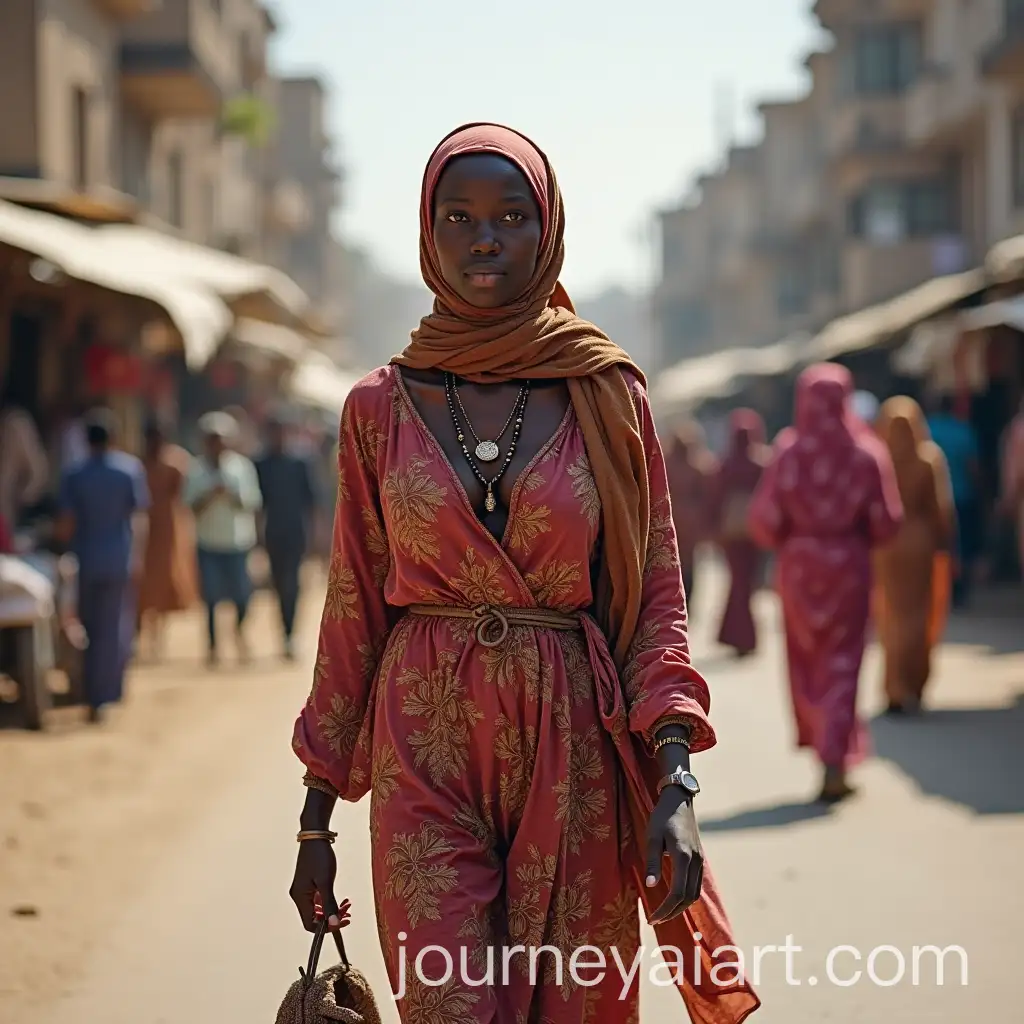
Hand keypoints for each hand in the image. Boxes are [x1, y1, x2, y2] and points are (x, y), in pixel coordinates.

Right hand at [289, 840, 351, 932]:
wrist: (315, 836)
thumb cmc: (319, 856)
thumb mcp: (326, 881)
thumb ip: (329, 904)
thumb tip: (334, 924)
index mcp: (300, 897)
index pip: (310, 924)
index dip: (326, 928)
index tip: (341, 922)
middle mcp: (299, 896)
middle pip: (314, 918)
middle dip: (331, 918)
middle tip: (347, 915)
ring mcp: (303, 890)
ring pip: (317, 909)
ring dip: (332, 910)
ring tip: (346, 906)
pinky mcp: (308, 884)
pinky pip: (318, 900)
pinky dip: (329, 902)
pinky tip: (340, 900)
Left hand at [645, 788, 703, 924]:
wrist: (679, 800)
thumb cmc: (662, 817)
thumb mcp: (653, 837)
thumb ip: (653, 862)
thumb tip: (650, 886)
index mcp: (683, 856)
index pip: (677, 893)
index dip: (665, 909)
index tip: (652, 918)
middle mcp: (696, 861)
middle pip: (688, 898)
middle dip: (672, 912)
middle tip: (655, 919)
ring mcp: (700, 860)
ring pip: (695, 893)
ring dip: (680, 906)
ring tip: (664, 912)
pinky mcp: (700, 858)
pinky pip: (696, 884)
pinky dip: (686, 896)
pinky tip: (674, 898)